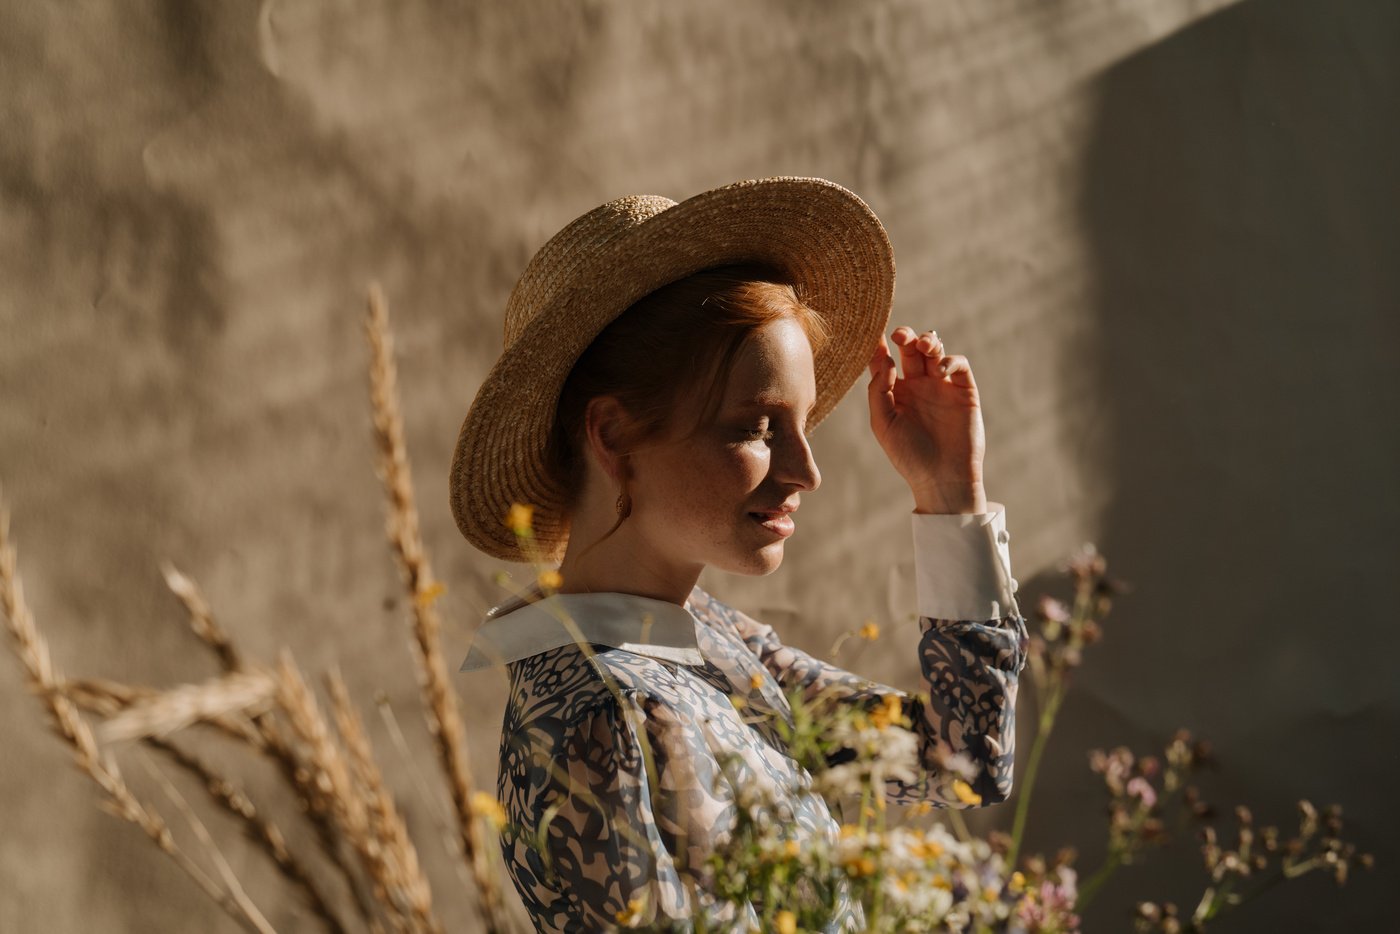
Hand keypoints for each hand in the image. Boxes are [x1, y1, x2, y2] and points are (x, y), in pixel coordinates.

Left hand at [867, 326, 986, 513]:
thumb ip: (879, 391)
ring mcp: (941, 386)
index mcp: (895, 392)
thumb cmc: (909, 455)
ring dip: (927, 341)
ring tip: (921, 345)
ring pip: (935, 351)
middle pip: (910, 350)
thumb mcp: (883, 424)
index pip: (884, 361)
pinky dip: (950, 360)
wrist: (943, 478)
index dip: (877, 345)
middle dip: (905, 336)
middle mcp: (917, 385)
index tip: (871, 332)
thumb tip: (886, 359)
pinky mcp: (964, 391)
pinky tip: (939, 370)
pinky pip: (958, 365)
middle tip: (899, 335)